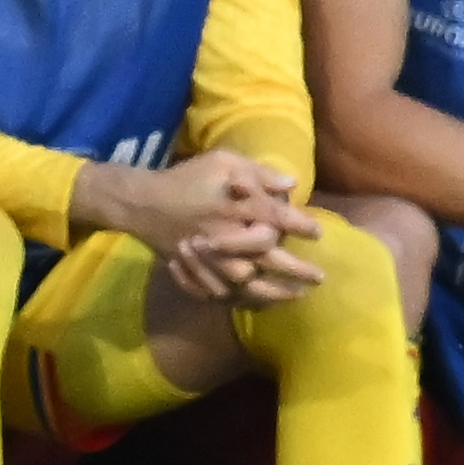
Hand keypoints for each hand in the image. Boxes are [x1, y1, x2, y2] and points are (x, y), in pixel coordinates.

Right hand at [85, 150, 322, 297]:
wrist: (144, 204)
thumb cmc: (188, 178)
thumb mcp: (223, 161)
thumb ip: (259, 173)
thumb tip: (293, 183)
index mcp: (236, 208)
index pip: (278, 219)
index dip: (301, 227)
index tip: (319, 233)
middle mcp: (227, 237)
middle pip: (268, 260)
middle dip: (297, 271)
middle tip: (319, 278)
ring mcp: (211, 259)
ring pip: (248, 284)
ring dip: (274, 292)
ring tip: (297, 296)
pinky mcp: (197, 272)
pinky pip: (224, 294)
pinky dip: (244, 300)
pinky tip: (262, 303)